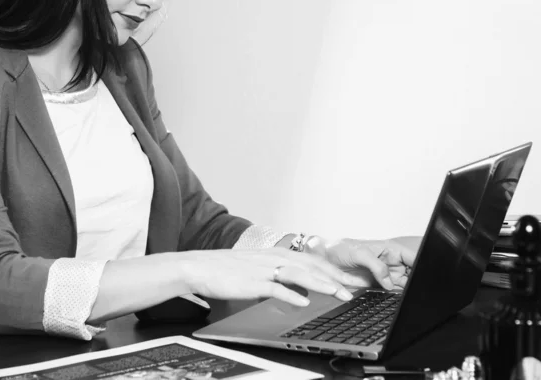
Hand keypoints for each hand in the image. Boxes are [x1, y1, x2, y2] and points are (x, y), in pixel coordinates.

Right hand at [180, 248, 355, 306]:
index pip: (314, 262)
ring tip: (339, 293)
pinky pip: (276, 289)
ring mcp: (265, 269)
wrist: (201, 266)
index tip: (352, 280)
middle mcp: (275, 259)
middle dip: (337, 277)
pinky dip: (291, 295)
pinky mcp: (253, 281)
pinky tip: (303, 302)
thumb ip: (282, 277)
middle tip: (357, 287)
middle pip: (312, 267)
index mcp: (278, 255)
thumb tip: (301, 289)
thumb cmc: (228, 269)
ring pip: (300, 275)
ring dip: (321, 284)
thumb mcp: (260, 269)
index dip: (335, 271)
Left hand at [312, 236, 420, 289]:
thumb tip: (389, 282)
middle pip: (413, 273)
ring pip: (405, 285)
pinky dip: (396, 296)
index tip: (426, 275)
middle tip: (417, 291)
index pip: (413, 257)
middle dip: (417, 281)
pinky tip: (399, 300)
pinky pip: (392, 292)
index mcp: (391, 250)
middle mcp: (391, 262)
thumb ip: (376, 266)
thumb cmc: (340, 249)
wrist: (324, 259)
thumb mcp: (359, 253)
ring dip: (408, 291)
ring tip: (410, 296)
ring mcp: (386, 275)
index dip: (422, 265)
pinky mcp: (378, 286)